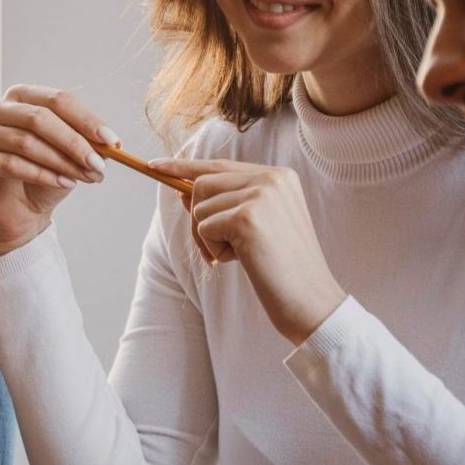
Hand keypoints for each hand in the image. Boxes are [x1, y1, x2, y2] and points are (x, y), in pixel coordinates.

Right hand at [0, 85, 120, 260]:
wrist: (18, 217)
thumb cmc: (43, 181)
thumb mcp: (70, 157)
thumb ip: (85, 143)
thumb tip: (109, 142)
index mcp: (20, 97)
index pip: (56, 99)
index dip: (87, 120)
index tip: (112, 142)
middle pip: (39, 117)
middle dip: (74, 142)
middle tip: (99, 164)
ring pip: (25, 141)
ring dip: (61, 161)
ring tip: (84, 177)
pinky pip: (10, 163)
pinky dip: (41, 174)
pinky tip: (62, 183)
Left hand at [153, 157, 346, 344]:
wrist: (310, 299)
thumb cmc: (281, 268)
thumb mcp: (253, 228)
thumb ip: (224, 205)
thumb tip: (182, 191)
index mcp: (278, 176)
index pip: (219, 165)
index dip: (183, 167)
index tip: (153, 166)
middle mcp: (271, 177)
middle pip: (202, 184)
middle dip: (198, 220)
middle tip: (217, 251)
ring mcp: (261, 194)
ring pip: (200, 208)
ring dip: (208, 238)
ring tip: (239, 255)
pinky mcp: (247, 217)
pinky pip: (204, 228)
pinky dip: (214, 249)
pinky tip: (242, 260)